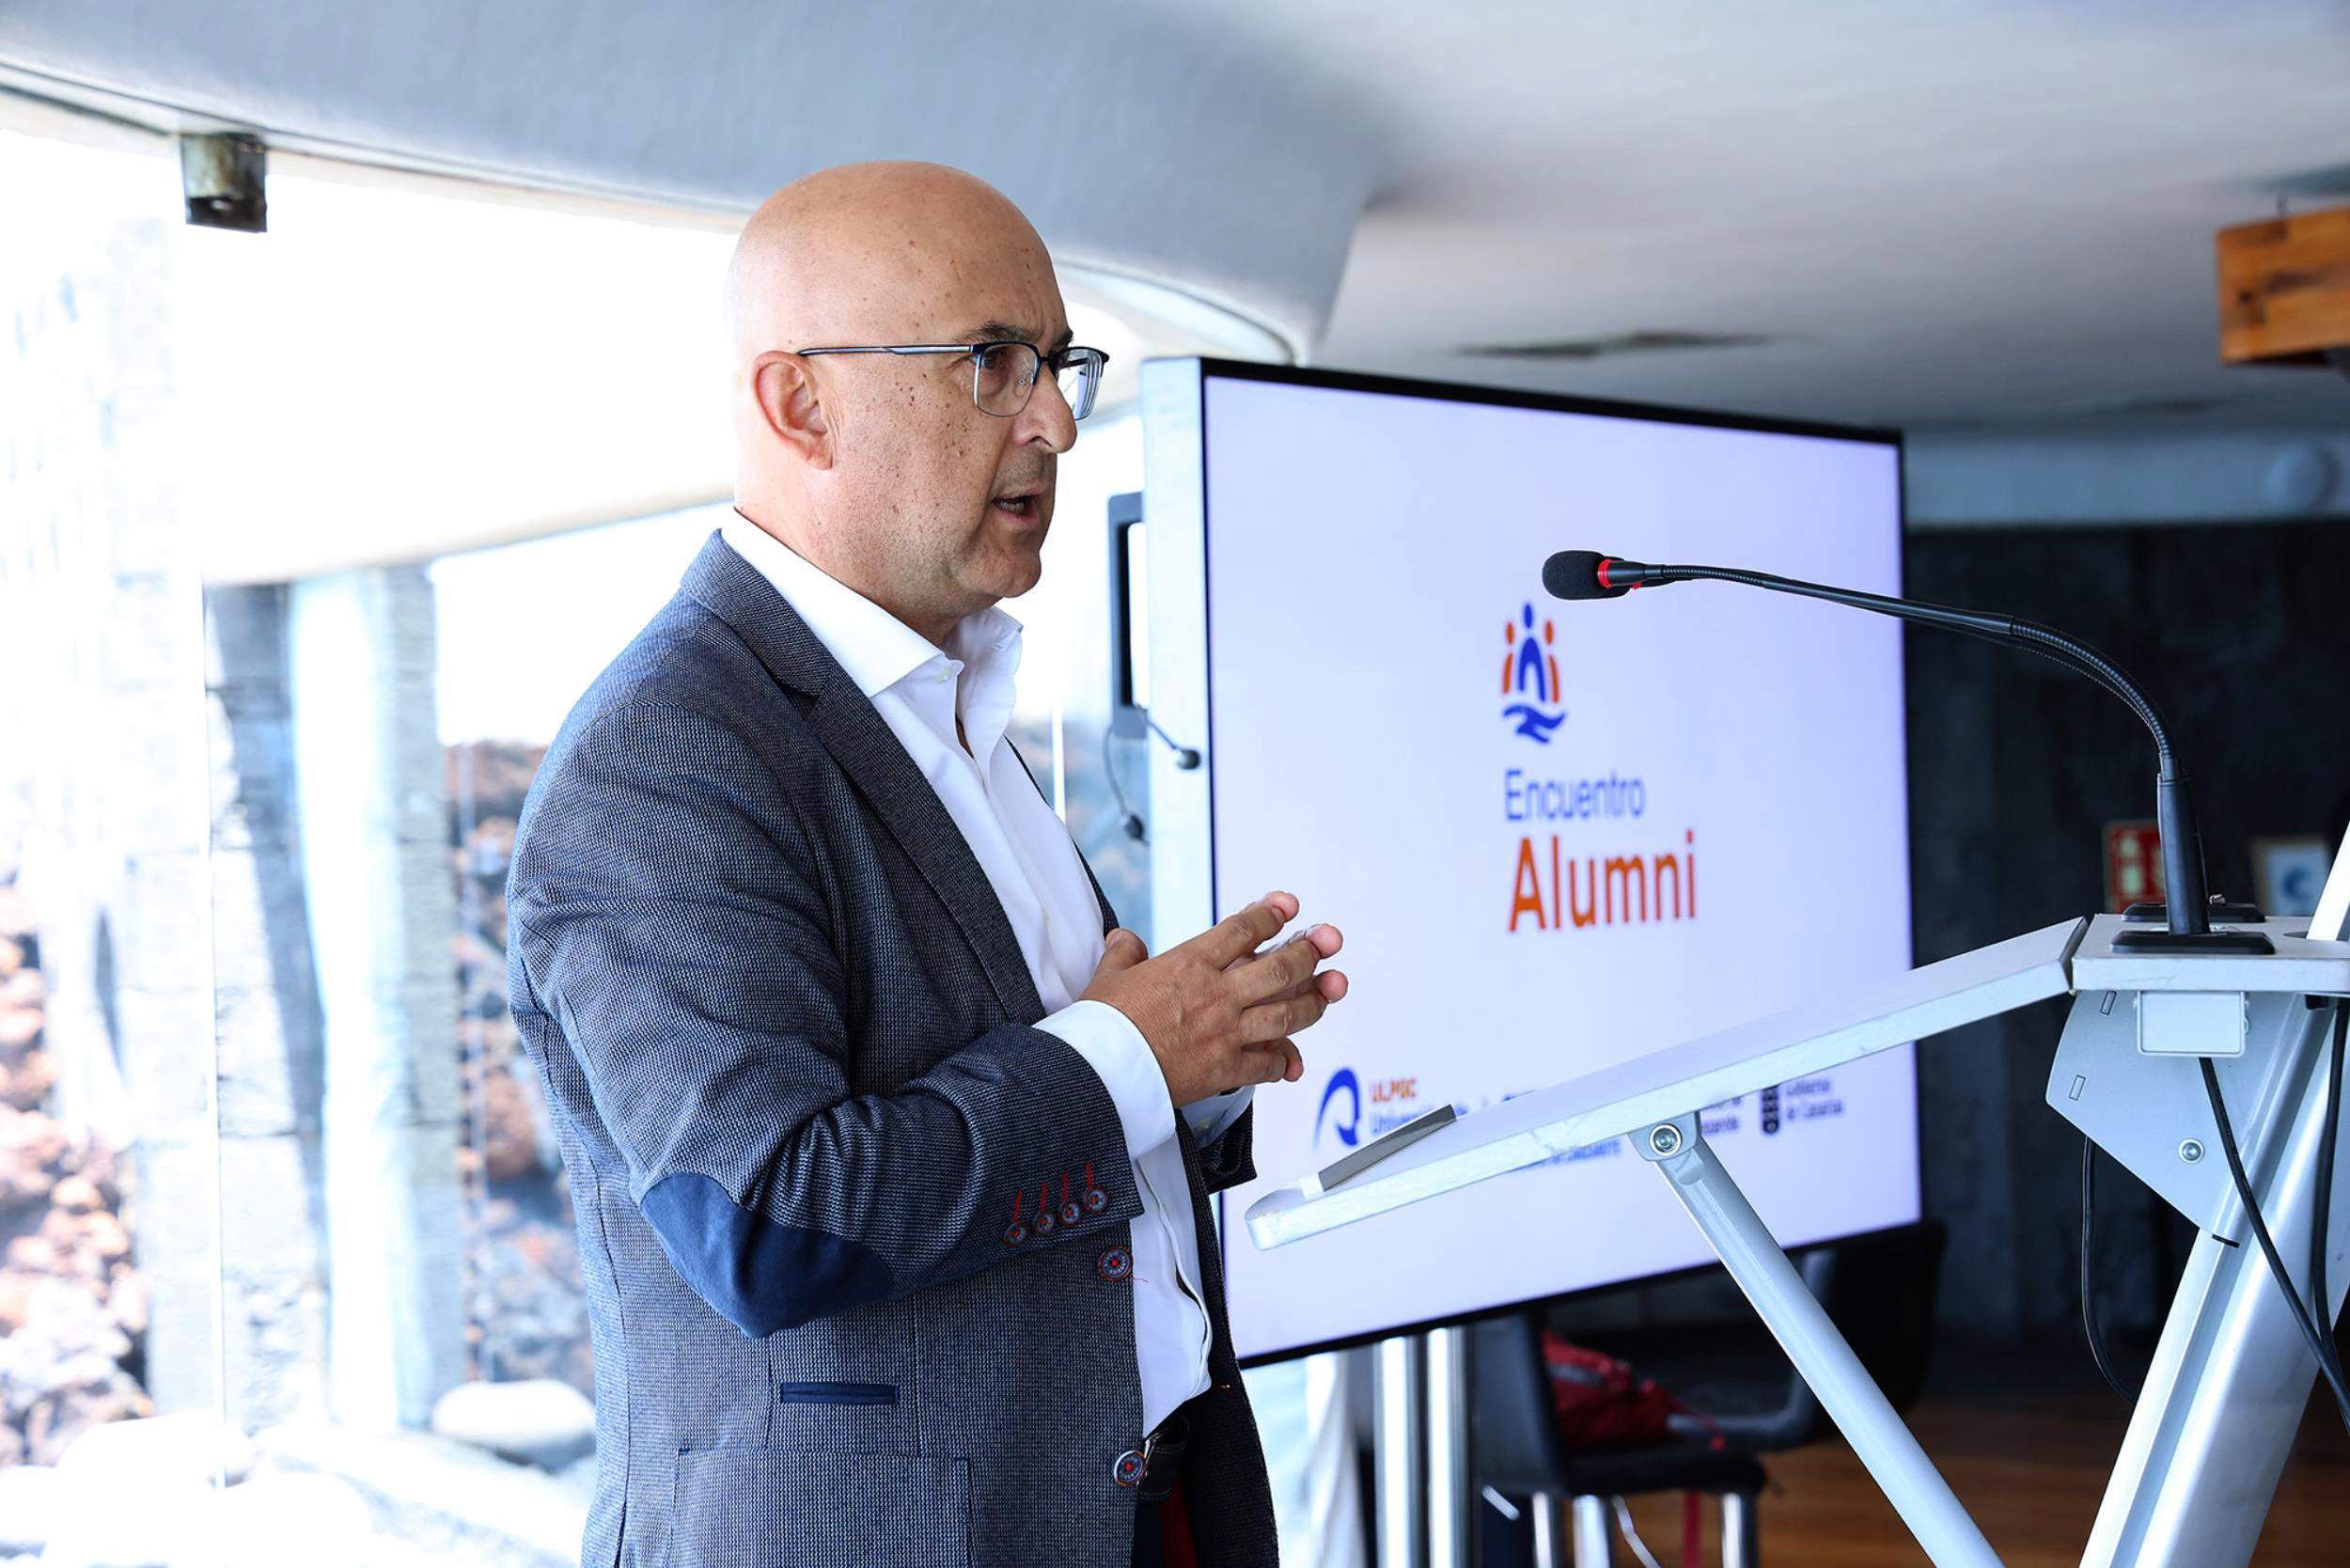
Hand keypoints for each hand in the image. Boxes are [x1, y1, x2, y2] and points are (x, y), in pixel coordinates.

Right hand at [1081, 891, 1347, 1108]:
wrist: (1099, 1071)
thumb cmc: (1101, 1025)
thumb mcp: (1107, 976)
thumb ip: (1124, 953)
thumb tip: (1125, 940)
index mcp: (1189, 964)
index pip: (1242, 930)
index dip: (1271, 914)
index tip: (1288, 906)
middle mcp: (1216, 994)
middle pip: (1279, 968)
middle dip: (1309, 952)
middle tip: (1328, 941)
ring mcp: (1226, 1032)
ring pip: (1286, 1014)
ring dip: (1314, 1001)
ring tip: (1330, 990)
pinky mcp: (1225, 1069)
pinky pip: (1267, 1064)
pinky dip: (1284, 1061)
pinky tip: (1291, 1059)